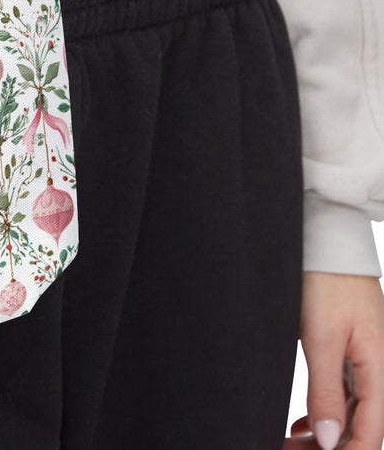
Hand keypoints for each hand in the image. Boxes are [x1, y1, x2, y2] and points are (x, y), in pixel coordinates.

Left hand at [286, 271, 383, 447]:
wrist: (328, 241)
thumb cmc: (327, 281)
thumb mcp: (321, 337)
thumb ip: (326, 389)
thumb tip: (329, 440)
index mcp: (381, 371)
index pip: (371, 434)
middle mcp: (380, 370)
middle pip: (363, 426)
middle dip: (334, 446)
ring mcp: (368, 361)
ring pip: (354, 412)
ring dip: (328, 432)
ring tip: (295, 443)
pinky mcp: (353, 350)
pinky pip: (346, 393)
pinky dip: (327, 411)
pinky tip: (305, 424)